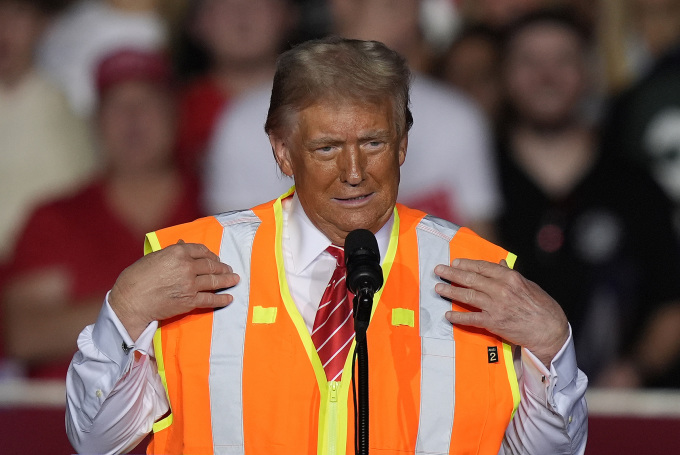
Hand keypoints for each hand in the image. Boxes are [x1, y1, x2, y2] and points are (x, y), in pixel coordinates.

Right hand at [110, 241, 239, 339]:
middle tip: (229, 269)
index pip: (201, 250)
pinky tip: (229, 298)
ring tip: (234, 279)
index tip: (215, 258)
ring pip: (214, 281)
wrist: (131, 301)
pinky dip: (222, 299)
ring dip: (227, 280)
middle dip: (222, 267)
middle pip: (211, 265)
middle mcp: (187, 266)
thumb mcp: (154, 257)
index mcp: (177, 252)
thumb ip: (171, 251)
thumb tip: (182, 244)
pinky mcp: (190, 301)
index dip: (210, 255)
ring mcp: (190, 284)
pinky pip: (211, 299)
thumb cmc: (136, 278)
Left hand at [434, 258, 567, 367]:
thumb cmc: (541, 307)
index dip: (466, 264)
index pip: (483, 267)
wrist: (549, 330)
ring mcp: (496, 306)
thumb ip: (511, 274)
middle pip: (471, 279)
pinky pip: (471, 318)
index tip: (455, 262)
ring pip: (468, 296)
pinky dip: (458, 317)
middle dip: (452, 274)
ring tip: (438, 288)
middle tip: (439, 270)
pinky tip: (448, 314)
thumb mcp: (528, 285)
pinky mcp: (493, 323)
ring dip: (450, 291)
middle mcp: (501, 290)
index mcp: (510, 278)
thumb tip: (499, 263)